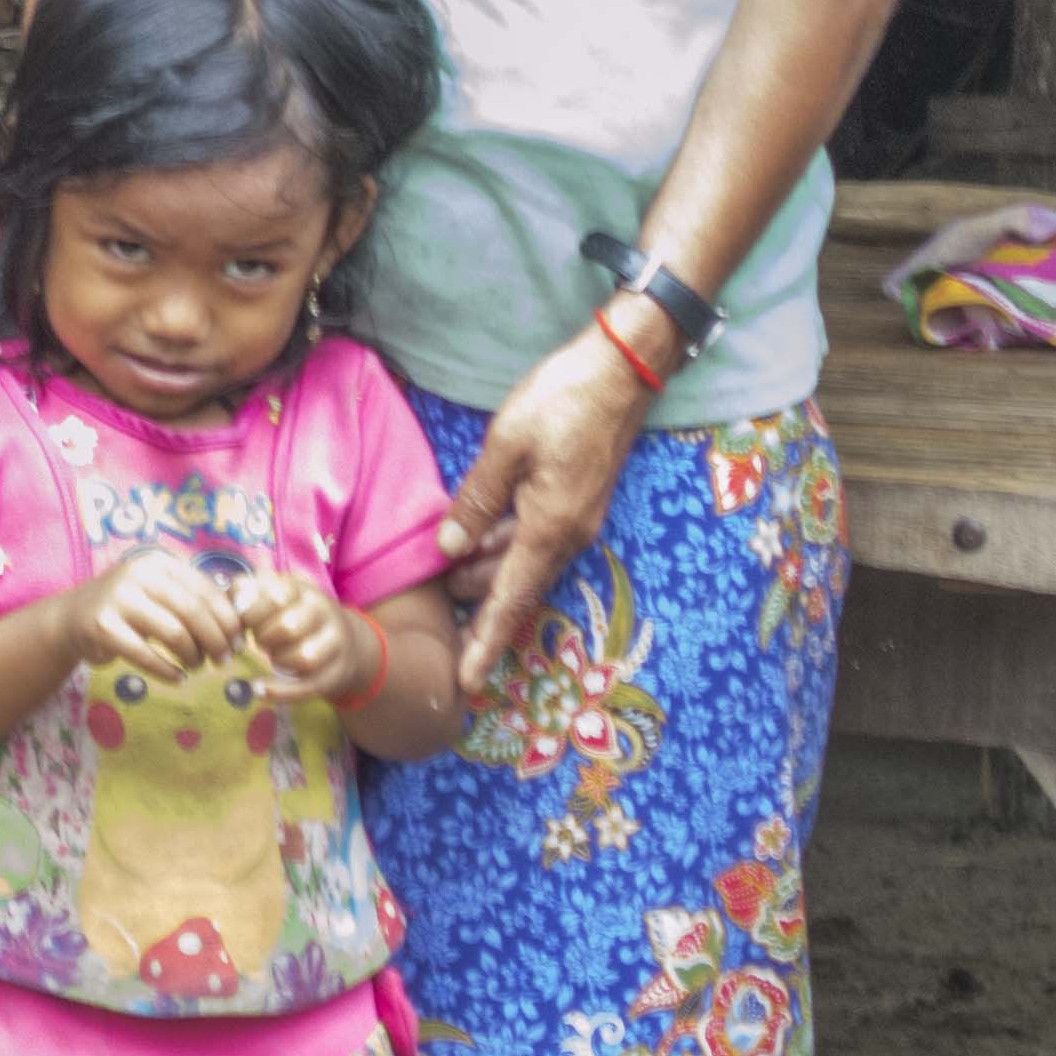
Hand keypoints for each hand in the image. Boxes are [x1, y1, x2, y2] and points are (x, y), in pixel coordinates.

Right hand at [68, 550, 242, 679]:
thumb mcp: (160, 593)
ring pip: (174, 633)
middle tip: (223, 660)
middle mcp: (138, 574)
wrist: (72, 618)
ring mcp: (118, 600)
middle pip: (193, 612)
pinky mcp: (103, 627)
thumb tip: (242, 614)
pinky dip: (168, 671)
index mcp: (159, 563)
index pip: (206, 591)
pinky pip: (146, 655)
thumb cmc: (129, 608)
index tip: (238, 643)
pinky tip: (177, 678)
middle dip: (215, 640)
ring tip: (196, 667)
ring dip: (193, 656)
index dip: (228, 620)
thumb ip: (194, 598)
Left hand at [229, 572, 379, 704]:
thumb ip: (248, 590)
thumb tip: (235, 595)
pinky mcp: (336, 672)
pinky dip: (281, 692)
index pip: (275, 597)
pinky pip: (309, 686)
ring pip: (304, 657)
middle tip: (260, 640)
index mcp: (303, 591)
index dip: (252, 612)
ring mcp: (334, 643)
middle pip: (288, 627)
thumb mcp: (275, 594)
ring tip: (273, 658)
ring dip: (279, 660)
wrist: (344, 640)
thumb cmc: (295, 615)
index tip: (244, 620)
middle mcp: (323, 613)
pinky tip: (259, 690)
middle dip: (264, 638)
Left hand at [445, 329, 656, 692]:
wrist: (621, 372)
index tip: (467, 683)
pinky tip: (476, 537)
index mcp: (549, 529)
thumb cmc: (563, 401)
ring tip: (445, 573)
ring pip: (522, 563)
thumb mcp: (506, 446)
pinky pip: (533, 541)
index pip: (509, 600)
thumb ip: (476, 500)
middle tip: (433, 601)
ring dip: (486, 572)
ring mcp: (575, 521)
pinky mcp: (575, 504)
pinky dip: (502, 547)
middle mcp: (568, 536)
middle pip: (513, 586)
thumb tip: (449, 550)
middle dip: (476, 602)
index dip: (485, 642)